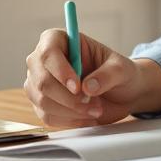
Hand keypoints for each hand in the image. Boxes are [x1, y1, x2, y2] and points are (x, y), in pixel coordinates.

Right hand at [23, 29, 160, 127]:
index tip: (78, 86)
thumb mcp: (121, 68)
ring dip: (71, 111)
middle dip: (68, 97)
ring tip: (95, 110)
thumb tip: (88, 87)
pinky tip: (86, 117)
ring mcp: (39, 83)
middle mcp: (43, 60)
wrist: (120, 93)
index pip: (48, 52)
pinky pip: (47, 116)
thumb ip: (108, 74)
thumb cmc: (118, 73)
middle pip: (41, 80)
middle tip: (92, 103)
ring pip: (42, 101)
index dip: (60, 70)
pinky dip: (69, 121)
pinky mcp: (42, 104)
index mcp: (59, 40)